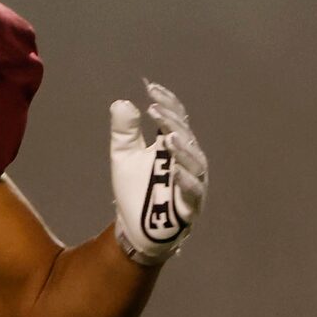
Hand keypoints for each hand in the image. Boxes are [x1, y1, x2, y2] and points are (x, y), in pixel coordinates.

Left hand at [110, 81, 207, 267]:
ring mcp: (192, 183)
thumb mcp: (124, 156)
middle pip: (185, 136)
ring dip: (182, 149)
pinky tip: (175, 171)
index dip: (166, 102)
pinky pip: (193, 191)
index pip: (175, 117)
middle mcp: (187, 160)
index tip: (151, 88)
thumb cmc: (134, 190)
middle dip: (171, 122)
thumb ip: (124, 131)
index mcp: (173, 145)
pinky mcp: (190, 206)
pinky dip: (186, 181)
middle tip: (155, 110)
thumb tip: (121, 103)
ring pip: (194, 162)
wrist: (135, 228)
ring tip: (169, 137)